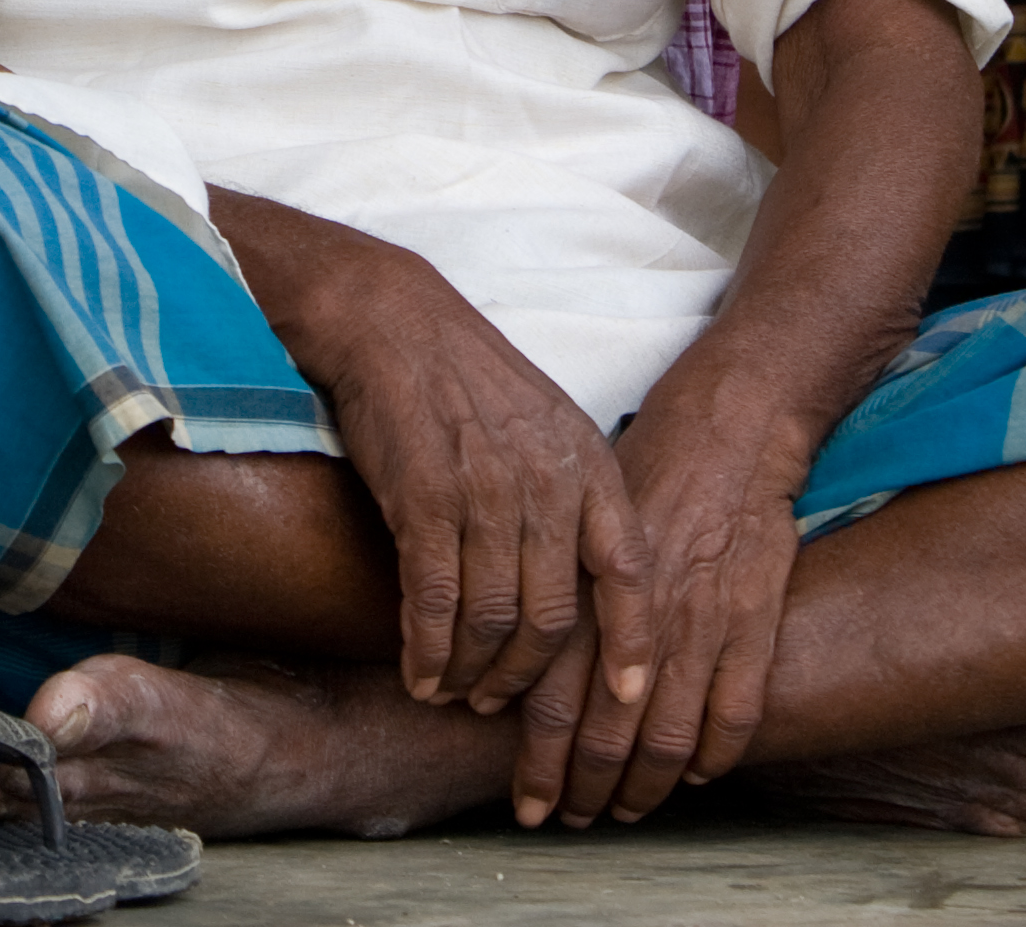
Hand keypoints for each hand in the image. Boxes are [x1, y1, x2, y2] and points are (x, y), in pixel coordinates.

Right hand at [272, 230, 660, 720]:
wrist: (393, 322)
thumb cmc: (470, 381)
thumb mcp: (548, 427)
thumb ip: (572, 498)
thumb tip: (583, 582)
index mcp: (588, 465)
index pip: (630, 570)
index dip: (633, 640)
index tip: (630, 695)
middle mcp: (546, 484)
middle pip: (554, 617)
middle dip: (525, 676)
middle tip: (498, 702)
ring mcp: (485, 492)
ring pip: (491, 619)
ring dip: (470, 672)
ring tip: (453, 691)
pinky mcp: (423, 500)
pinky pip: (433, 600)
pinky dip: (426, 649)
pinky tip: (418, 672)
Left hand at [513, 378, 809, 826]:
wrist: (728, 431)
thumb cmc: (645, 476)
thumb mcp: (576, 529)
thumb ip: (552, 597)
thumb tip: (504, 662)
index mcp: (585, 594)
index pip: (551, 704)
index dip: (539, 765)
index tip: (529, 804)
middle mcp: (638, 617)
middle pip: (606, 736)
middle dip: (586, 790)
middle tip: (574, 819)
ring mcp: (701, 624)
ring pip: (669, 738)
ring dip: (646, 789)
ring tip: (629, 811)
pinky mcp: (754, 621)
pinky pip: (737, 713)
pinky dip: (717, 755)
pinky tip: (697, 773)